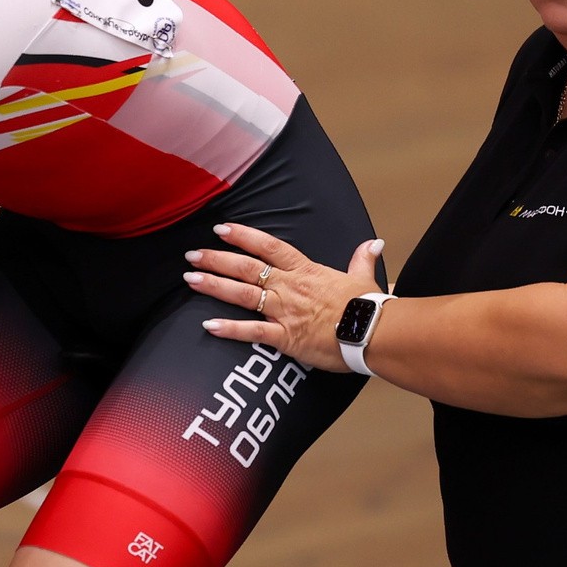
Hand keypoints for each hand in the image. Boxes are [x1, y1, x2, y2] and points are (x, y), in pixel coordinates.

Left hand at [185, 223, 386, 372]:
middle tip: (192, 256)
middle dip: (217, 260)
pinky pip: (253, 332)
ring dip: (215, 286)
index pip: (269, 247)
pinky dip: (229, 329)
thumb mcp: (363, 278)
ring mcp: (285, 311)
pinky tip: (208, 325)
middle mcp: (290, 287)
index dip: (243, 236)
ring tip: (190, 280)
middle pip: (247, 268)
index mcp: (306, 271)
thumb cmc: (369, 308)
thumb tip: (373, 243)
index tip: (220, 229)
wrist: (375, 333)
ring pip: (243, 295)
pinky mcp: (286, 338)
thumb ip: (362, 258)